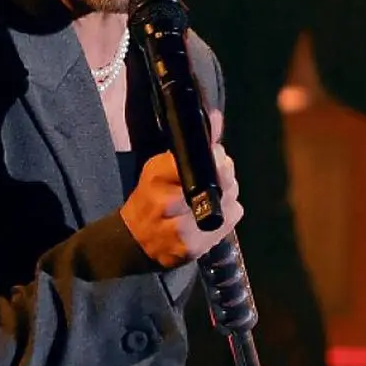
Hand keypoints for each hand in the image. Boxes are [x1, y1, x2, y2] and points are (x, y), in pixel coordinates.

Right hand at [120, 110, 242, 269]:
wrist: (135, 240)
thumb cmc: (149, 198)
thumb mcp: (160, 168)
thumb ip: (189, 146)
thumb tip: (216, 118)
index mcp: (157, 178)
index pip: (203, 160)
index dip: (216, 158)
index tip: (216, 156)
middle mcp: (168, 204)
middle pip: (222, 181)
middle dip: (224, 177)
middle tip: (216, 178)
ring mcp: (183, 230)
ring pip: (230, 202)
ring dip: (228, 197)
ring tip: (214, 198)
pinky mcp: (195, 248)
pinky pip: (230, 222)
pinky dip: (228, 216)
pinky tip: (215, 215)